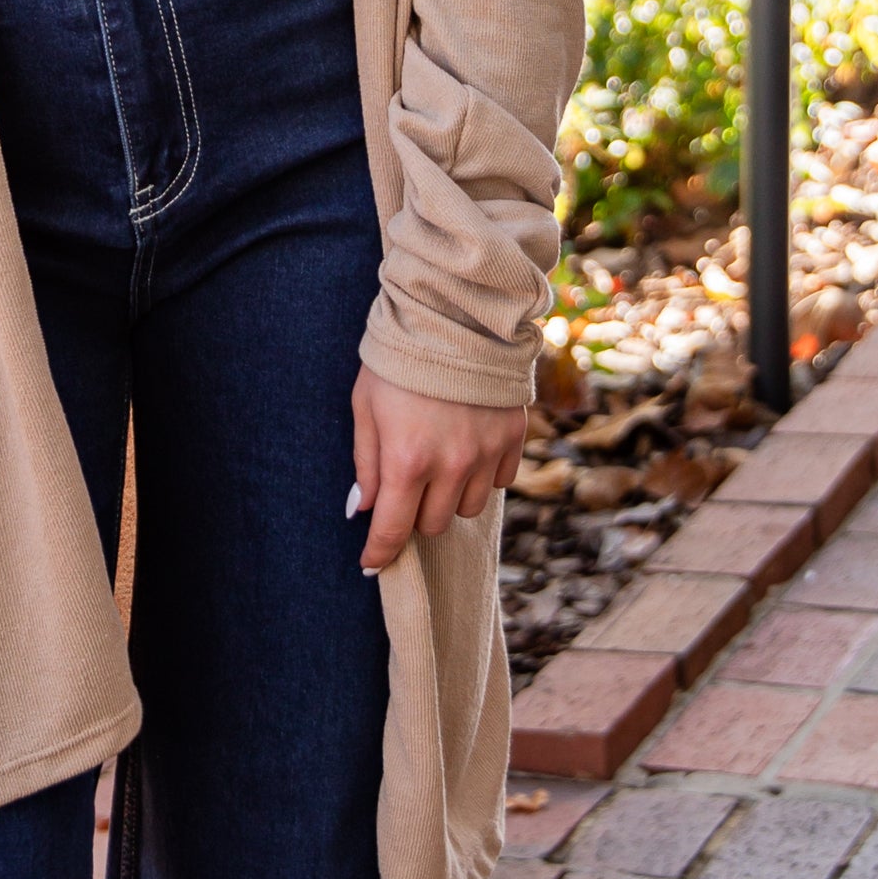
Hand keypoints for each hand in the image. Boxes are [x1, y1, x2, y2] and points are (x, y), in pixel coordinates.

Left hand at [350, 366, 530, 575]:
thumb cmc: (398, 360)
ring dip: (450, 497)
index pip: (393, 530)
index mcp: (407, 460)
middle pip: (433, 524)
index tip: (371, 563)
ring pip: (468, 509)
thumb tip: (364, 509)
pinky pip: (499, 482)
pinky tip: (468, 448)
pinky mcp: (514, 438)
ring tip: (439, 463)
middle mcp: (451, 466)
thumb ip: (366, 463)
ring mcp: (487, 454)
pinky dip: (482, 475)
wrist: (455, 315)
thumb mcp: (365, 406)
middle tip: (406, 485)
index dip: (380, 553)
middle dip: (414, 513)